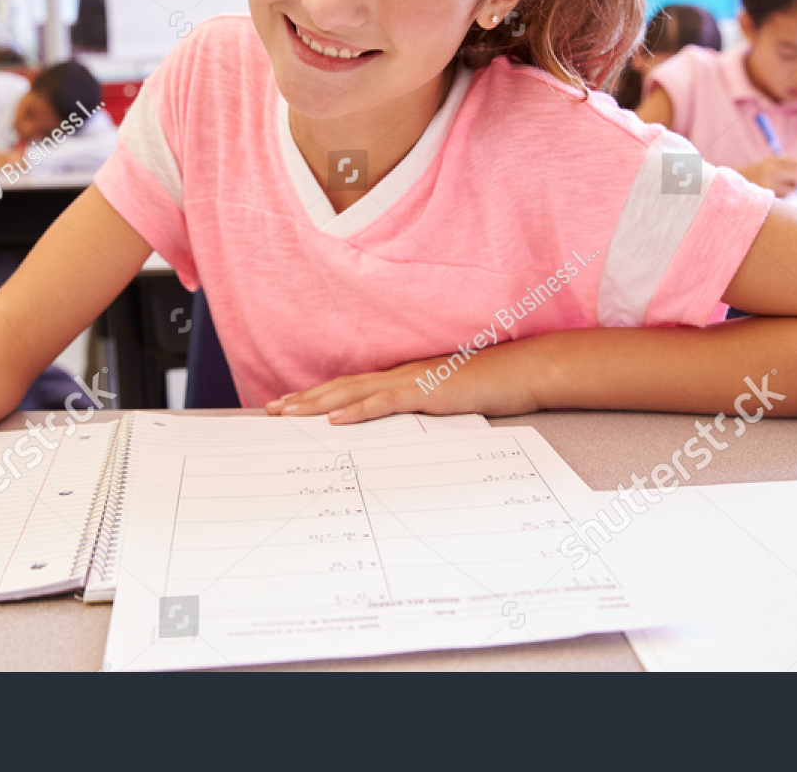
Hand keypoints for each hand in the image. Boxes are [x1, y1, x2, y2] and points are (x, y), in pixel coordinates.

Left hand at [263, 348, 539, 424]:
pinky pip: (387, 403)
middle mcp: (402, 373)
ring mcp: (414, 380)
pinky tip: (337, 420)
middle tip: (271, 410)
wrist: (526, 370)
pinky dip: (359, 411)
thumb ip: (425, 407)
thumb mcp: (452, 400)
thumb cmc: (495, 385)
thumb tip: (405, 425)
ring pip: (355, 391)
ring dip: (319, 403)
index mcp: (406, 376)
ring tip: (288, 414)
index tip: (290, 405)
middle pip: (343, 385)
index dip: (319, 395)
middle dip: (305, 398)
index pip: (353, 386)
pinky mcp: (429, 391)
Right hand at [739, 156, 796, 196]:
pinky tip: (774, 191)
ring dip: (790, 188)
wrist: (735, 185)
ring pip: (793, 189)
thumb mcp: (770, 162)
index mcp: (772, 162)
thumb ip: (788, 163)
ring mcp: (769, 186)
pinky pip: (785, 197)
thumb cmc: (758, 172)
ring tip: (779, 185)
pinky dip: (783, 194)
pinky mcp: (769, 197)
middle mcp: (771, 173)